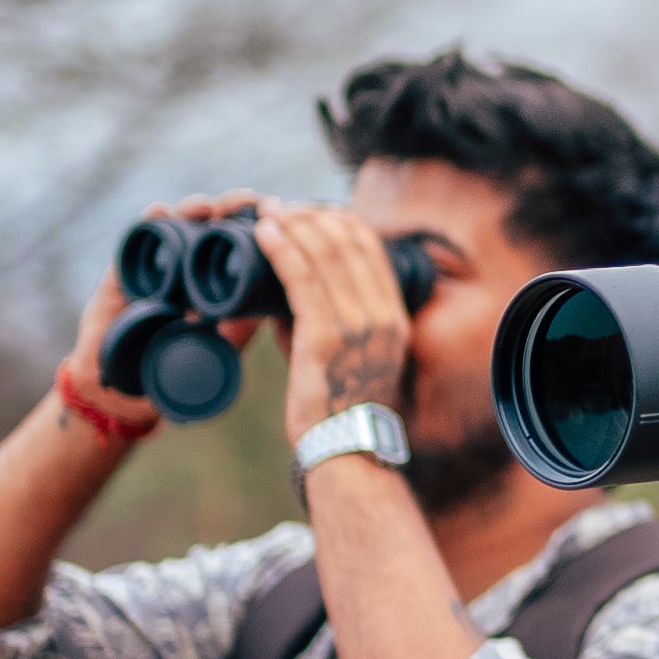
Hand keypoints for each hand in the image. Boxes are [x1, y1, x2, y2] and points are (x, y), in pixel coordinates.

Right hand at [59, 191, 272, 425]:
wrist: (125, 390)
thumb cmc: (173, 368)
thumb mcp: (216, 348)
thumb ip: (240, 328)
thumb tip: (274, 311)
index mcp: (214, 280)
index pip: (240, 240)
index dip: (256, 221)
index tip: (276, 210)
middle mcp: (187, 266)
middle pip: (212, 223)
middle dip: (230, 207)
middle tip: (244, 202)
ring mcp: (157, 265)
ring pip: (178, 225)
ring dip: (194, 209)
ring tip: (206, 207)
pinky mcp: (125, 270)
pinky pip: (137, 240)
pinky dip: (148, 223)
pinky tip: (159, 212)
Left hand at [251, 203, 411, 442]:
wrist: (346, 451)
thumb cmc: (339, 408)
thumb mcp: (350, 355)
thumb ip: (327, 317)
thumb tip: (286, 287)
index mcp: (394, 316)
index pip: (371, 248)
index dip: (338, 220)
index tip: (310, 212)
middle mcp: (383, 314)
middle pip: (348, 241)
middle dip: (311, 215)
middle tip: (281, 208)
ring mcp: (358, 324)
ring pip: (324, 253)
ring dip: (292, 224)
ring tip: (267, 213)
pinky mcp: (326, 337)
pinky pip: (301, 278)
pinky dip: (281, 248)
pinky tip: (264, 233)